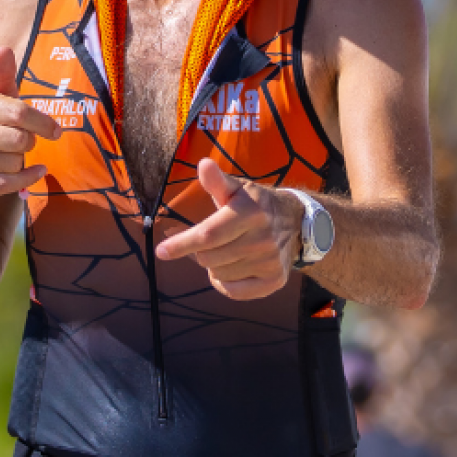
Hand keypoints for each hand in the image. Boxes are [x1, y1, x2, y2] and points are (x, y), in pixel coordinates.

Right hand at [0, 47, 59, 197]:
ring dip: (22, 162)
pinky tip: (32, 174)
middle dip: (29, 143)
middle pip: (20, 141)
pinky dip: (24, 181)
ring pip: (13, 164)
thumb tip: (3, 49)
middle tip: (25, 142)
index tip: (56, 131)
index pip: (19, 113)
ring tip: (14, 155)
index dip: (43, 123)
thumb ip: (4, 76)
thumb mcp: (1, 98)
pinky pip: (5, 185)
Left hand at [156, 159, 304, 299]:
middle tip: (210, 241)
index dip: (183, 244)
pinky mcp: (275, 280)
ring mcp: (270, 261)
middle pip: (209, 258)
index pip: (209, 234)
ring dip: (214, 266)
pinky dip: (224, 283)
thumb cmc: (255, 203)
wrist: (296, 222)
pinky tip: (230, 268)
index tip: (161, 251)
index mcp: (250, 212)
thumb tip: (203, 164)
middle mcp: (262, 238)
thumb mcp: (237, 189)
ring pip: (219, 275)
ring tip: (226, 251)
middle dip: (201, 252)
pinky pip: (234, 291)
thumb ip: (217, 181)